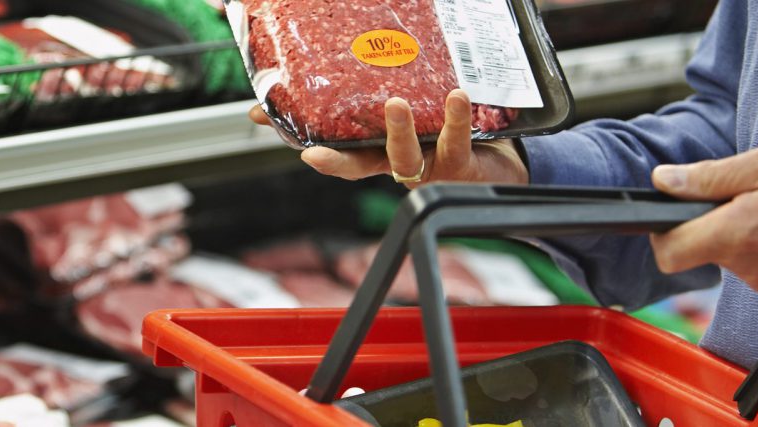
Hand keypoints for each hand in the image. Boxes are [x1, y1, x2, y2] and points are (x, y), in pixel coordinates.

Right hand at [249, 90, 527, 187]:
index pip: (327, 144)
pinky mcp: (460, 162)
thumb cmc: (444, 130)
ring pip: (403, 156)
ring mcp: (425, 166)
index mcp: (374, 148)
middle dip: (335, 159)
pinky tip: (456, 96)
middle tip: (313, 153)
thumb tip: (339, 48)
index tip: (262, 117)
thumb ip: (374, 87)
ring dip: (398, 131)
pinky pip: (455, 142)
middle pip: (357, 163)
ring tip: (397, 104)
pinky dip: (455, 120)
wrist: (496, 162)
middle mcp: (393, 161)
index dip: (293, 134)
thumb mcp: (409, 108)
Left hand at [649, 144, 757, 295]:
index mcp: (736, 235)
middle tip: (742, 193)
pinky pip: (752, 262)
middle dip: (708, 220)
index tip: (674, 211)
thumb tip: (664, 181)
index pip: (668, 252)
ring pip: (726, 253)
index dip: (662, 231)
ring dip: (738, 228)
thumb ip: (710, 176)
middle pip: (698, 247)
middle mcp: (745, 267)